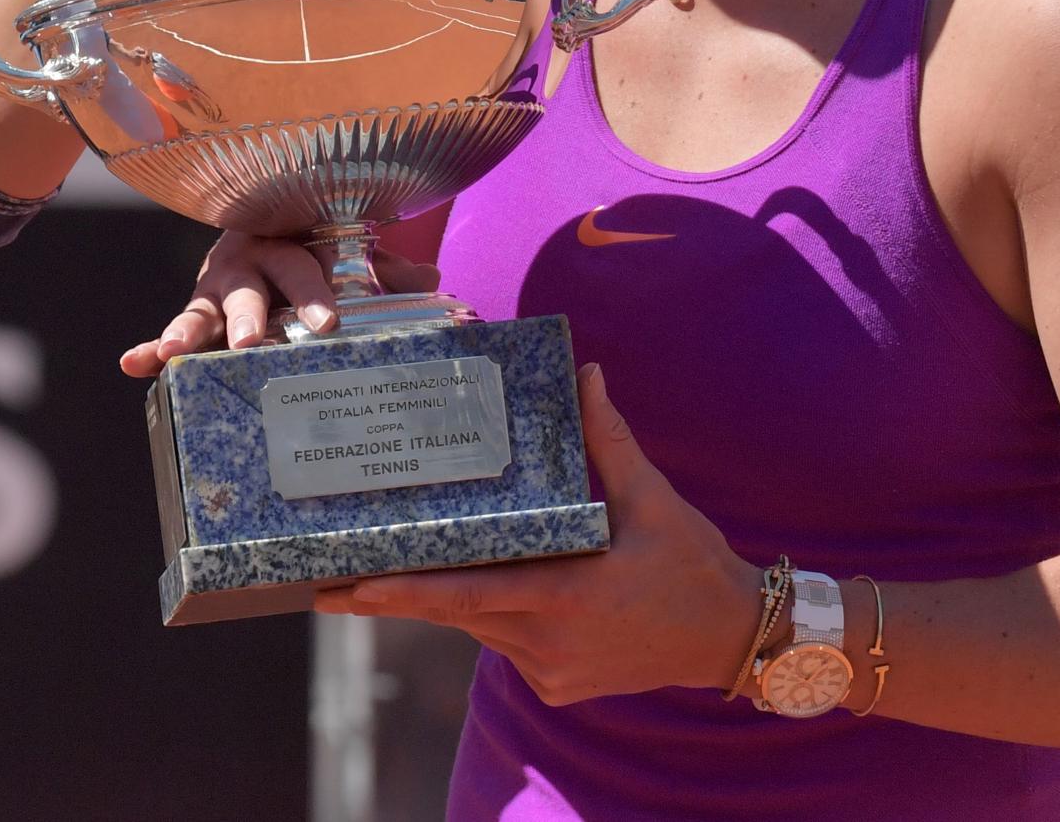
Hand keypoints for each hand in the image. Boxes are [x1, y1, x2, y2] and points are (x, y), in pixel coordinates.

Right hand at [119, 232, 438, 376]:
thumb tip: (432, 282)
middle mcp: (248, 264)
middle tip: (250, 343)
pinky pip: (169, 329)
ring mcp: (217, 289)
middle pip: (249, 290)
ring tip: (174, 354)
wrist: (269, 221)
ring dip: (187, 332)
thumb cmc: (318, 246)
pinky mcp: (197, 313)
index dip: (316, 293)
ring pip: (202, 310)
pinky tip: (134, 365)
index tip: (329, 325)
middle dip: (249, 318)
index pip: (305, 265)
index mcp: (290, 244)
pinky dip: (150, 348)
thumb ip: (384, 269)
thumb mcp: (348, 251)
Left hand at [312, 364, 763, 705]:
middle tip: (325, 584)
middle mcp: (550, 640)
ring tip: (374, 574)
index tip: (354, 587)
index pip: (470, 594)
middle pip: (456, 612)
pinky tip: (462, 585)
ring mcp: (550, 670)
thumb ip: (609, 440)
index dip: (408, 592)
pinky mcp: (555, 686)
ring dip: (437, 600)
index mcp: (569, 594)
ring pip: (476, 628)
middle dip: (392, 597)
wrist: (734, 639)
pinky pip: (501, 644)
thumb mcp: (653, 497)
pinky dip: (483, 616)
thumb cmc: (691, 562)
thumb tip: (587, 373)